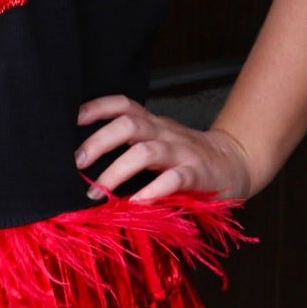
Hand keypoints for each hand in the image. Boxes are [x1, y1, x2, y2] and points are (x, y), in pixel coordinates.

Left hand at [75, 95, 253, 202]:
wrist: (234, 163)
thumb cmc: (185, 156)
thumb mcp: (157, 142)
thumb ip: (130, 144)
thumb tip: (85, 157)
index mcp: (152, 123)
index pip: (123, 104)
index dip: (97, 107)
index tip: (72, 119)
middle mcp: (164, 133)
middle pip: (128, 124)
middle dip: (98, 141)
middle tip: (77, 163)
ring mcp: (181, 153)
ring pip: (146, 152)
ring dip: (117, 171)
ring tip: (97, 192)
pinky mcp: (197, 176)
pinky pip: (174, 179)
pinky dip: (153, 190)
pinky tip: (136, 203)